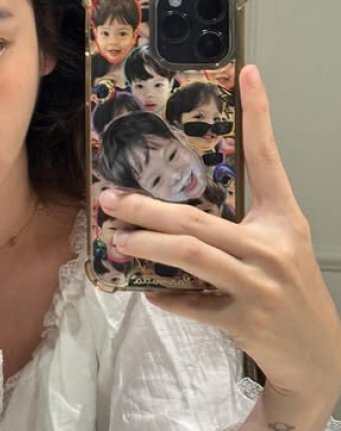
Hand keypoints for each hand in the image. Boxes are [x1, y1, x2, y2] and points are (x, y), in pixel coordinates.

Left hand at [99, 65, 340, 403]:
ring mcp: (260, 283)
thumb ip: (237, 228)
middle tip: (111, 198)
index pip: (269, 160)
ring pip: (191, 254)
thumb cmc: (288, 292)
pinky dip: (168, 298)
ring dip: (147, 246)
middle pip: (199, 217)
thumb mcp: (277, 249)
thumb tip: (177, 216)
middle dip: (148, 207)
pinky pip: (194, 303)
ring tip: (117, 239)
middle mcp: (273, 246)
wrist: (318, 357)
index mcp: (284, 220)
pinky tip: (150, 292)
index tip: (248, 73)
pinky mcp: (245, 318)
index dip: (260, 115)